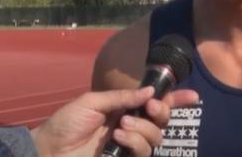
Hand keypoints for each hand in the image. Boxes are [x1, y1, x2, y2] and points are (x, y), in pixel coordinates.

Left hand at [31, 86, 198, 156]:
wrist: (48, 150)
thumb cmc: (66, 124)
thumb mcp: (92, 102)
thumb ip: (122, 97)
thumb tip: (150, 91)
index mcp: (124, 109)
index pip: (154, 104)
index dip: (175, 100)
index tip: (193, 96)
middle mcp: (131, 127)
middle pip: (162, 121)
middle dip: (162, 111)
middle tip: (150, 106)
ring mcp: (128, 146)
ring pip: (156, 137)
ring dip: (143, 128)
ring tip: (121, 126)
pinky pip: (144, 152)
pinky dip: (135, 142)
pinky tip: (119, 138)